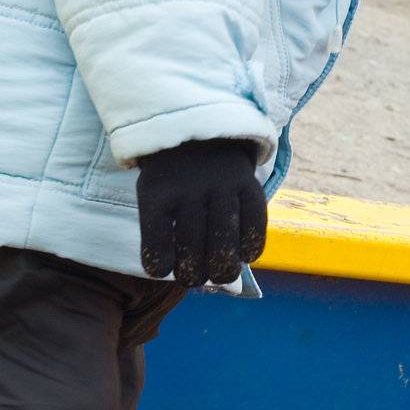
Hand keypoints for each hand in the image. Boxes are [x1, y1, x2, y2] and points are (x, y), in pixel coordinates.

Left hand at [136, 138, 267, 287]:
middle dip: (192, 275)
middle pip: (192, 250)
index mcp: (157, 194)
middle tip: (193, 276)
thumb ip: (162, 233)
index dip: (161, 267)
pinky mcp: (248, 183)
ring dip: (222, 270)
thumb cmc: (172, 179)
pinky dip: (251, 248)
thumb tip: (186, 277)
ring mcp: (221, 185)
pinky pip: (255, 226)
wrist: (198, 131)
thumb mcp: (154, 195)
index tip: (164, 268)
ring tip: (219, 273)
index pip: (158, 248)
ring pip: (224, 244)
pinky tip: (244, 255)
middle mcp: (190, 189)